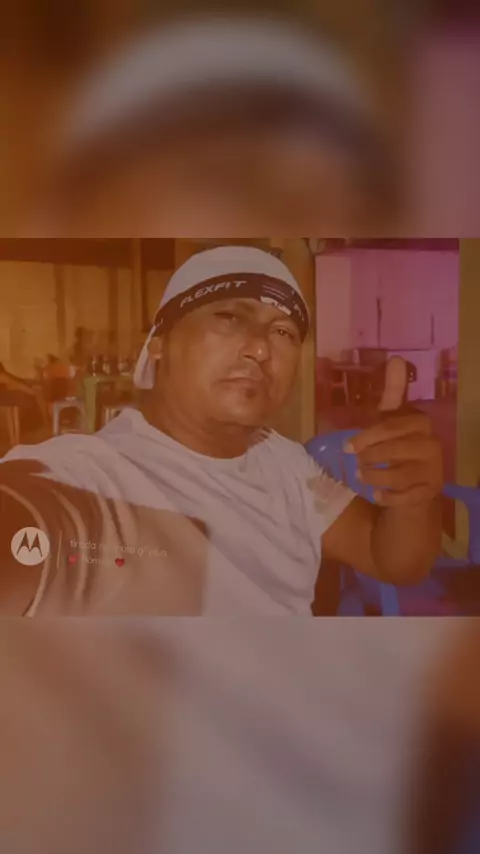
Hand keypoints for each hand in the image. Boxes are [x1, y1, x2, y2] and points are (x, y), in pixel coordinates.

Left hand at [345, 357, 442, 506]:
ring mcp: (432, 471)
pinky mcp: (428, 493)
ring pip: (398, 474)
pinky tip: (376, 494)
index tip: (347, 447)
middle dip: (369, 456)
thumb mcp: (392, 419)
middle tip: (354, 461)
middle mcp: (432, 446)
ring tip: (361, 475)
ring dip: (374, 476)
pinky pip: (404, 497)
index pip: (392, 426)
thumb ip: (394, 392)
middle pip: (394, 449)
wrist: (416, 484)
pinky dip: (387, 497)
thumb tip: (396, 358)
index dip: (368, 436)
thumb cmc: (399, 445)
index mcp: (421, 423)